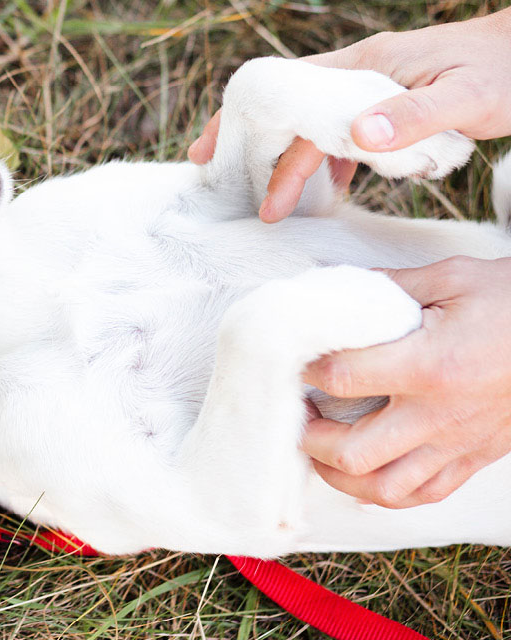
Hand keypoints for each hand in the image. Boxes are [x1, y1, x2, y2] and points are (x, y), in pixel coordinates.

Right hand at [188, 7, 510, 221]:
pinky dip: (328, 166)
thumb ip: (413, 116)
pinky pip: (344, 139)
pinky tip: (327, 194)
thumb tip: (356, 138)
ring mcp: (372, 92)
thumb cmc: (508, 69)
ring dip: (289, 162)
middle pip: (291, 112)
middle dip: (251, 145)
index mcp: (367, 65)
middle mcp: (361, 74)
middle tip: (212, 175)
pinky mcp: (388, 109)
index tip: (207, 148)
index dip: (243, 119)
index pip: (288, 91)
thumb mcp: (467, 97)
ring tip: (267, 202)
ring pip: (315, 129)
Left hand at [301, 256, 510, 507]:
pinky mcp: (476, 458)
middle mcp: (441, 414)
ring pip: (385, 489)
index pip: (343, 377)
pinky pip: (423, 493)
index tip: (294, 360)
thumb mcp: (453, 277)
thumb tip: (339, 290)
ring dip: (340, 476)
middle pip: (353, 453)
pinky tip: (365, 471)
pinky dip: (385, 491)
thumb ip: (389, 287)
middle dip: (310, 439)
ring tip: (320, 450)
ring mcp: (459, 443)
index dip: (306, 370)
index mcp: (430, 365)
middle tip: (296, 415)